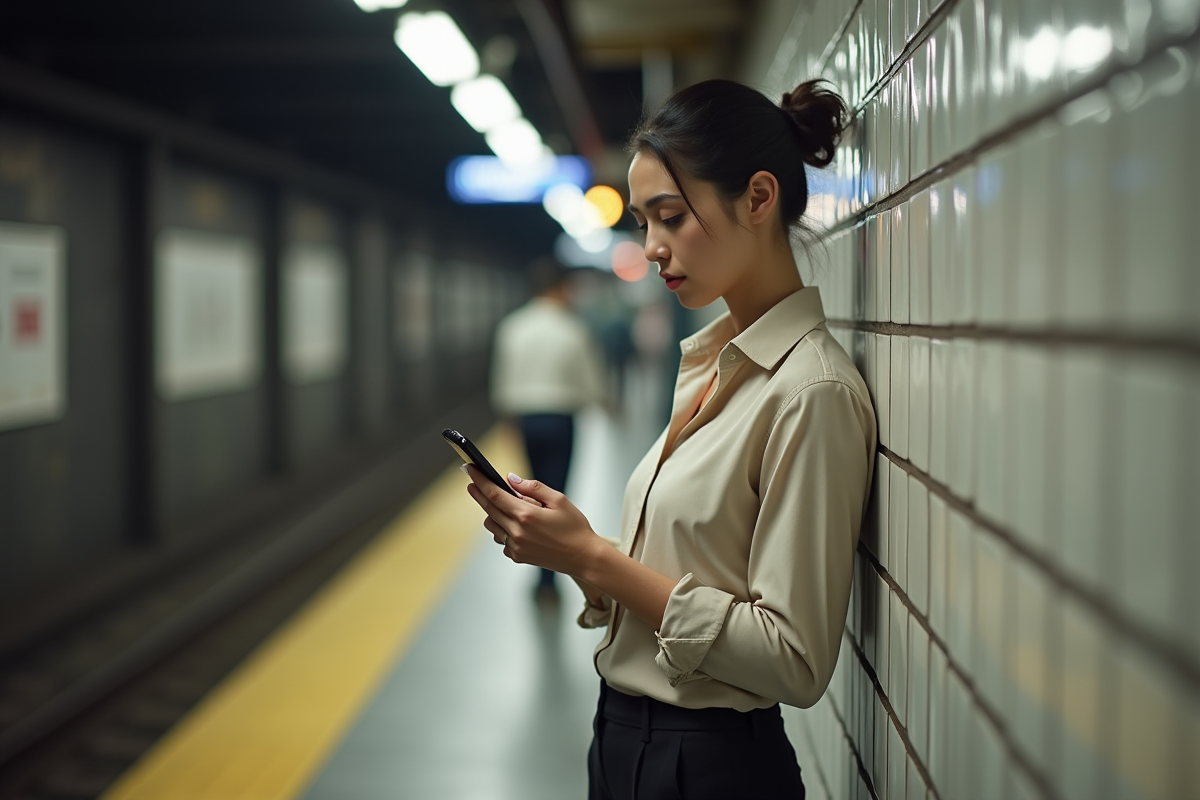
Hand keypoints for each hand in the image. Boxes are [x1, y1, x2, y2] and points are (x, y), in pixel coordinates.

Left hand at [463, 466, 601, 575]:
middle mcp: (517, 532)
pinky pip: (502, 539)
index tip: (470, 469)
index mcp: (526, 515)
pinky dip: (504, 529)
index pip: (495, 494)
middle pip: (489, 509)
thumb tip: (511, 479)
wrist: (584, 557)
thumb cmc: (575, 528)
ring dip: (493, 513)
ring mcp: (516, 547)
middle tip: (472, 482)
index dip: (480, 481)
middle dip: (478, 493)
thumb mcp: (559, 500)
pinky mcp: (517, 557)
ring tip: (507, 506)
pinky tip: (518, 525)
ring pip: (492, 526)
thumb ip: (532, 488)